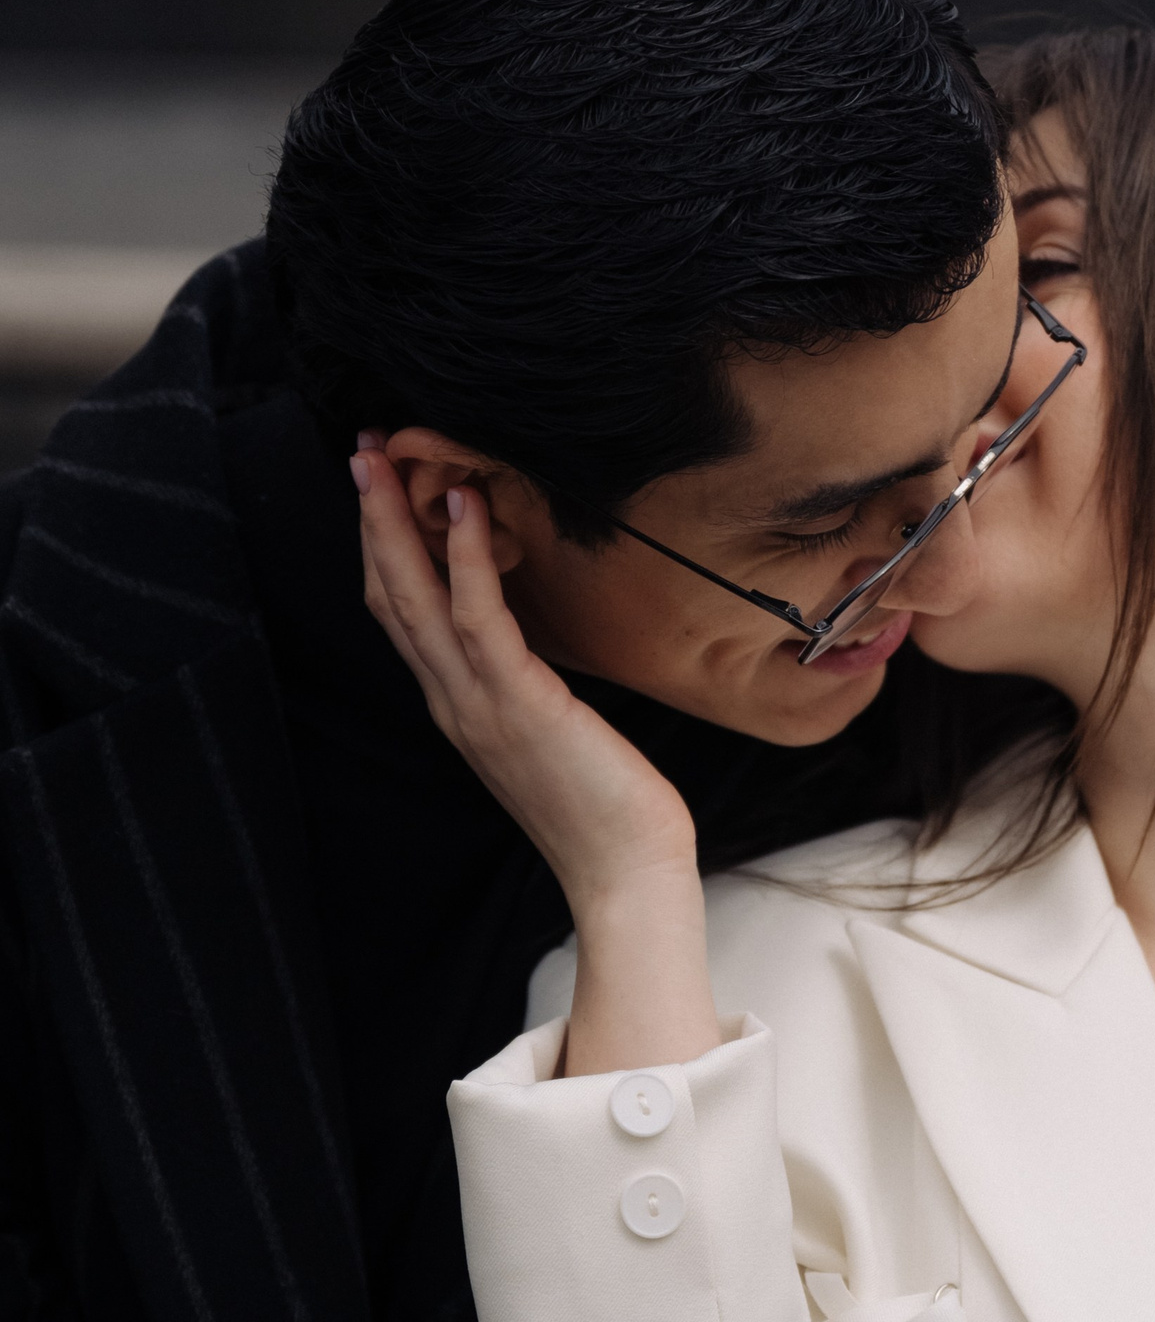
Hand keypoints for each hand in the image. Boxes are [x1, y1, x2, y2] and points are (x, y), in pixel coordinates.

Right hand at [353, 445, 718, 1070]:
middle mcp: (454, 703)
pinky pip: (479, 617)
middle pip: (390, 596)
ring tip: (385, 457)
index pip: (401, 615)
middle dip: (371, 519)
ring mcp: (478, 704)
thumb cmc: (604, 806)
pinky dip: (468, 556)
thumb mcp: (550, 731)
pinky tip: (466, 504)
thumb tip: (527, 638)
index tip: (377, 486)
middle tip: (361, 449)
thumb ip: (523, 684)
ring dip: (395, 523)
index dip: (382, 548)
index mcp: (458, 707)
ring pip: (416, 599)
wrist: (625, 872)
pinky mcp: (519, 704)